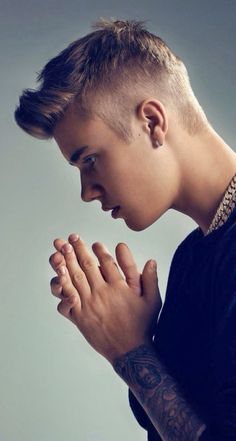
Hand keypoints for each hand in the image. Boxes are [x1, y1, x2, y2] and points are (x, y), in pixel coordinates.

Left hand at [49, 234, 161, 363]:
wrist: (130, 352)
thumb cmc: (143, 326)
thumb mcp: (153, 301)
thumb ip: (150, 280)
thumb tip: (151, 260)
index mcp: (119, 288)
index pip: (107, 263)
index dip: (100, 251)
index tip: (95, 243)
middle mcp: (102, 294)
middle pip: (87, 267)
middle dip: (78, 250)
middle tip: (71, 238)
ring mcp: (89, 305)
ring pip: (75, 279)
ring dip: (66, 263)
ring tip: (59, 251)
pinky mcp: (80, 317)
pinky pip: (67, 300)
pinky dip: (61, 289)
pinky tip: (56, 279)